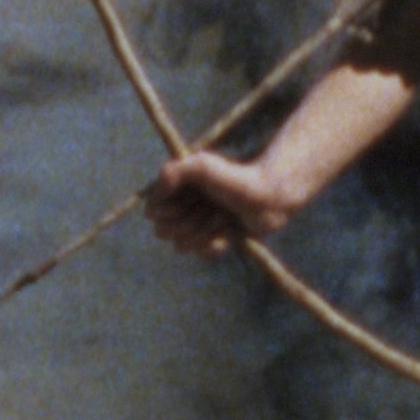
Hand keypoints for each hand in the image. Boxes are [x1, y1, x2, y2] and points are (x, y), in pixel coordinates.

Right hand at [148, 150, 301, 255]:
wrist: (270, 195)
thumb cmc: (235, 177)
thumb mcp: (200, 167)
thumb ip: (170, 174)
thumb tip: (150, 207)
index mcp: (176, 188)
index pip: (152, 212)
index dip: (166, 211)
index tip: (186, 200)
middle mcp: (184, 206)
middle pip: (164, 232)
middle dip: (187, 223)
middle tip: (211, 208)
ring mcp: (199, 223)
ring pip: (182, 245)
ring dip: (203, 232)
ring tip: (223, 217)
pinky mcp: (216, 238)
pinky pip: (201, 252)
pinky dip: (214, 243)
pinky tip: (228, 231)